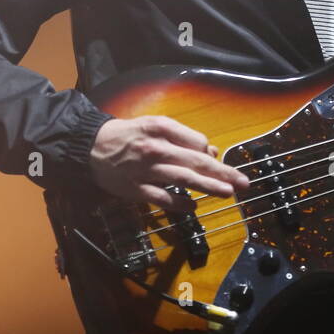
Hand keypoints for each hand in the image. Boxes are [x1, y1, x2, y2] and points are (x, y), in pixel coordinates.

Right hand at [88, 115, 250, 209]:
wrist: (91, 147)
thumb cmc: (128, 135)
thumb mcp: (155, 126)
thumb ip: (182, 137)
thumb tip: (211, 150)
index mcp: (162, 128)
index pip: (198, 142)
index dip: (211, 153)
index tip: (218, 162)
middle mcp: (156, 148)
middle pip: (196, 161)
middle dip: (223, 172)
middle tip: (243, 182)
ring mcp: (146, 170)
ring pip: (184, 179)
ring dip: (208, 186)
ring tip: (227, 192)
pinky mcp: (136, 188)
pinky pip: (162, 198)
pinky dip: (179, 203)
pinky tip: (193, 207)